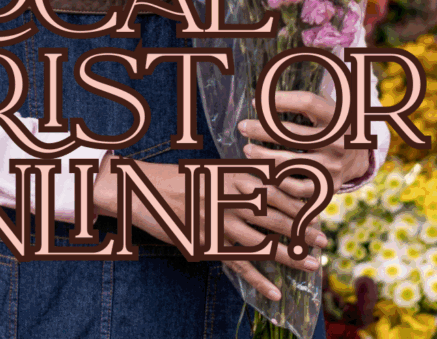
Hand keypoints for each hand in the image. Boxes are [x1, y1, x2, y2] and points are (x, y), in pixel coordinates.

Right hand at [92, 154, 326, 302]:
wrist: (139, 188)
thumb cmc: (175, 178)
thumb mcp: (208, 170)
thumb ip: (236, 177)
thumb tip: (265, 183)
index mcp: (230, 176)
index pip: (272, 188)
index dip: (298, 200)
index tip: (318, 208)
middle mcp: (227, 199)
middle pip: (273, 215)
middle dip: (301, 228)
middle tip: (322, 239)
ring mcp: (217, 223)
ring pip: (262, 242)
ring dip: (290, 255)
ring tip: (312, 264)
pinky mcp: (205, 244)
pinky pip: (237, 265)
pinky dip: (258, 280)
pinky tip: (275, 292)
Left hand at [238, 91, 369, 196]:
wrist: (359, 159)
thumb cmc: (332, 127)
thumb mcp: (327, 108)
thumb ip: (303, 101)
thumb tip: (264, 95)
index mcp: (339, 117)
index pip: (308, 102)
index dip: (280, 99)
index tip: (255, 101)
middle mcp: (338, 142)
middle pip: (291, 134)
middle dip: (260, 129)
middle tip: (242, 126)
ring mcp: (333, 167)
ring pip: (289, 163)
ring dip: (262, 156)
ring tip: (247, 149)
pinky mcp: (327, 187)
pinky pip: (295, 187)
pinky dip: (275, 180)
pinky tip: (261, 171)